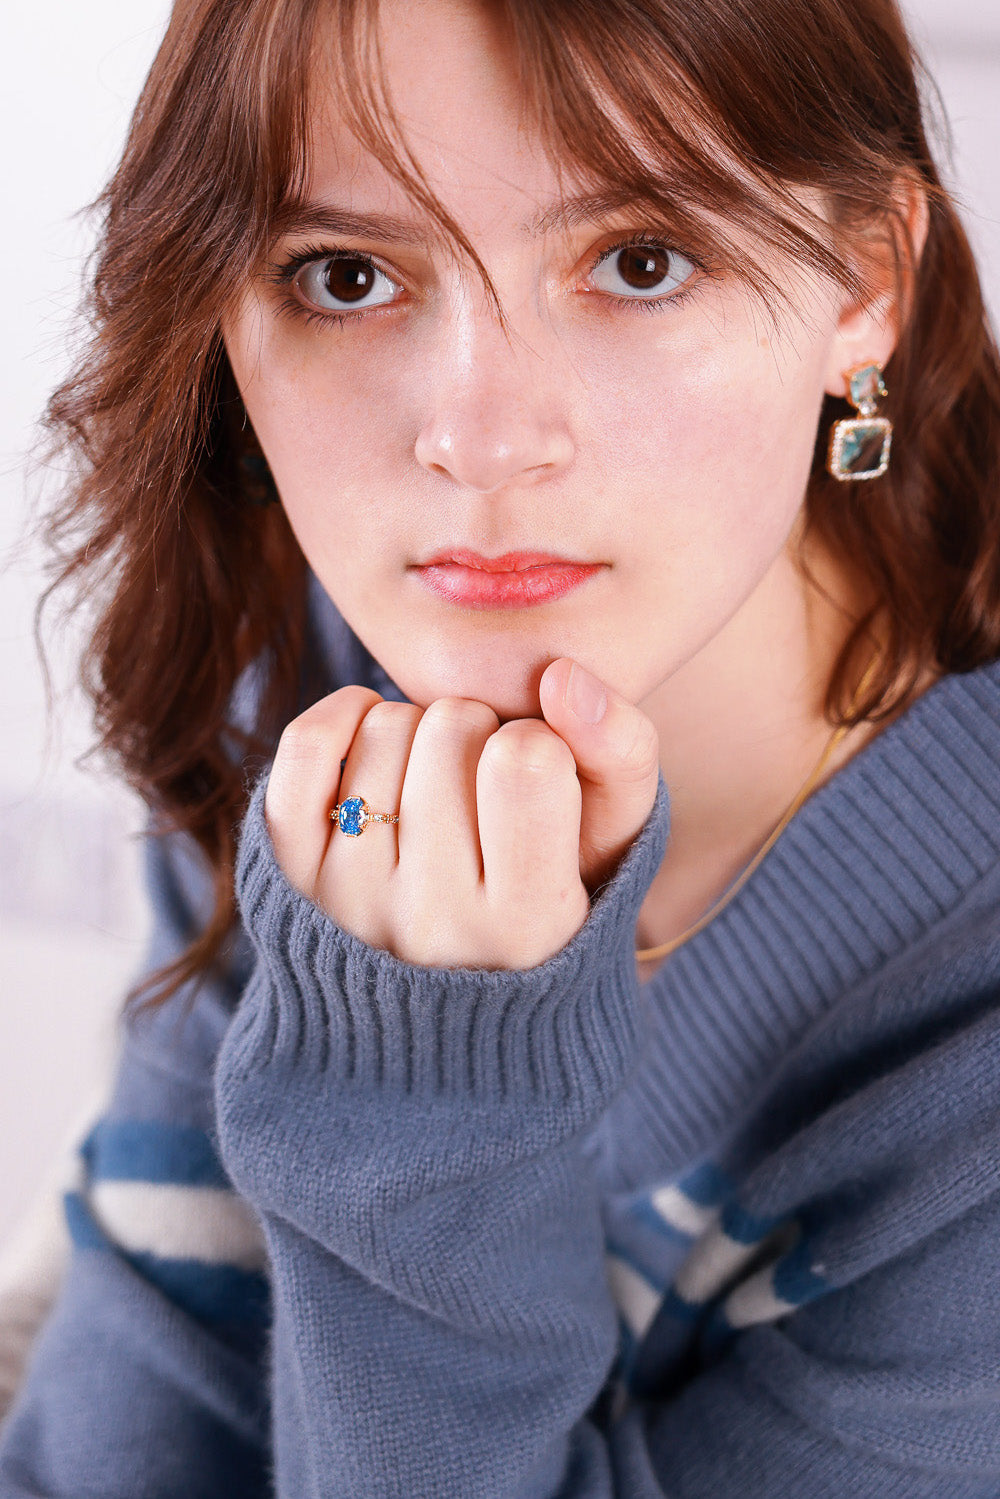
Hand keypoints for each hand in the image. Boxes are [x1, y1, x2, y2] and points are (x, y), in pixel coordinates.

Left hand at [264, 657, 659, 969]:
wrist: (447, 1015)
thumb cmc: (550, 902)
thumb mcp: (617, 843)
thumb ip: (621, 749)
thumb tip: (560, 675)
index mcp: (527, 924)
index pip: (525, 759)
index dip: (539, 744)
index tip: (539, 782)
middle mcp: (430, 922)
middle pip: (453, 728)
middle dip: (480, 733)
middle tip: (486, 785)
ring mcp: (349, 901)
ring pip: (385, 726)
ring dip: (421, 732)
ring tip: (440, 787)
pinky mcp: (292, 878)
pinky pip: (307, 748)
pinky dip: (344, 714)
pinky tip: (374, 731)